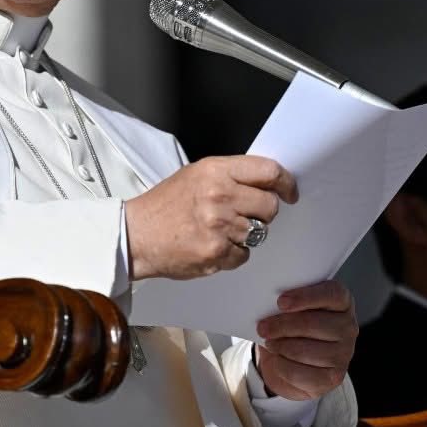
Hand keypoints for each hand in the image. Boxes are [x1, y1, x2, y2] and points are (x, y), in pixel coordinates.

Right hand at [125, 155, 297, 280]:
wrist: (137, 235)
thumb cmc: (165, 206)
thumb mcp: (196, 175)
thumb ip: (231, 175)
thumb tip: (266, 181)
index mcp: (216, 171)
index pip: (268, 171)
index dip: (286, 183)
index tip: (289, 191)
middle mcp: (219, 195)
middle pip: (270, 206)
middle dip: (263, 212)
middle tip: (244, 214)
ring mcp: (219, 226)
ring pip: (260, 232)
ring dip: (246, 234)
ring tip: (220, 230)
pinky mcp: (217, 252)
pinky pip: (244, 255)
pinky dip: (233, 254)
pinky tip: (212, 245)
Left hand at [255, 280, 356, 400]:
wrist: (292, 362)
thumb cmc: (292, 328)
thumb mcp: (290, 310)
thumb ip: (285, 303)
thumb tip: (265, 304)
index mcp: (341, 302)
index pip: (332, 293)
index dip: (306, 297)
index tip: (281, 302)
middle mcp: (348, 327)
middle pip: (314, 323)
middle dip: (282, 325)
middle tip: (262, 327)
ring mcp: (344, 354)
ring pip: (305, 350)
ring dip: (280, 346)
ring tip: (270, 343)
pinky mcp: (334, 378)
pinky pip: (300, 373)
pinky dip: (282, 366)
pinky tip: (278, 359)